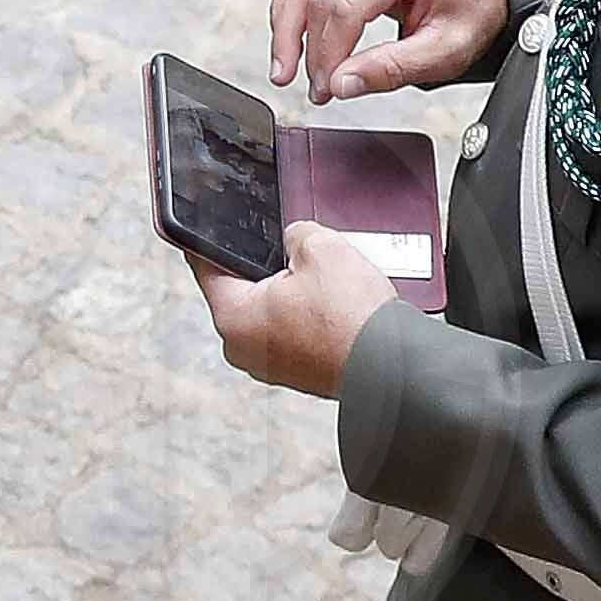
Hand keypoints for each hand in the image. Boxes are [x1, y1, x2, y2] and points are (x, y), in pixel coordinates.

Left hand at [197, 222, 397, 399]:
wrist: (394, 365)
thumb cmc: (352, 318)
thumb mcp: (319, 246)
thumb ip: (293, 233)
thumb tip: (293, 238)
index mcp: (233, 317)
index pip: (206, 267)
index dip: (212, 240)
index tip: (209, 227)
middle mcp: (242, 348)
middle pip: (242, 290)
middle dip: (267, 268)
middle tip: (296, 255)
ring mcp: (270, 365)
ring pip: (271, 312)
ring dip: (292, 294)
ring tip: (323, 284)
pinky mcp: (298, 373)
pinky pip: (293, 332)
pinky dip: (309, 317)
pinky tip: (333, 306)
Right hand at [270, 0, 511, 100]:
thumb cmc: (470, 9)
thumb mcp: (448, 49)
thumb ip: (395, 68)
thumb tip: (341, 84)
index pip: (347, 5)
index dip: (328, 52)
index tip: (327, 89)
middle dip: (307, 48)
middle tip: (315, 89)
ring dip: (285, 29)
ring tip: (286, 69)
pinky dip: (288, 10)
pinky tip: (291, 40)